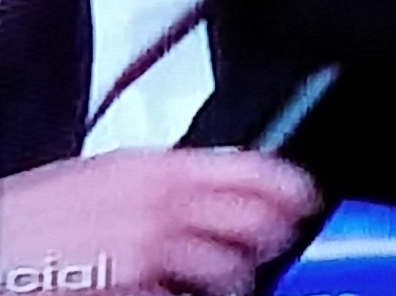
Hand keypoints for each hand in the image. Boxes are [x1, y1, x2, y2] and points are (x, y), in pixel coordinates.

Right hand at [0, 149, 319, 295]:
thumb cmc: (34, 216)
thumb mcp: (107, 177)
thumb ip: (164, 181)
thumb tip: (211, 186)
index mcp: (157, 167)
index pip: (249, 167)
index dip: (288, 185)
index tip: (307, 197)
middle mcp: (161, 203)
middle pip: (252, 220)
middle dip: (271, 237)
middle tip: (272, 246)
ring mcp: (149, 250)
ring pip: (228, 269)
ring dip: (235, 280)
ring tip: (226, 284)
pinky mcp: (133, 289)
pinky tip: (176, 295)